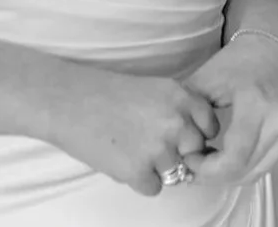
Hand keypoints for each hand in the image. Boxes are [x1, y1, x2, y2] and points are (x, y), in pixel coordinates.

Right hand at [44, 69, 219, 196]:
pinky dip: (137, 179)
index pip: (210, 125)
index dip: (197, 133)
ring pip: (175, 173)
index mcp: (178, 95)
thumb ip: (177, 111)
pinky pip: (153, 188)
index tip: (181, 133)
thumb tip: (198, 143)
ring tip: (128, 145)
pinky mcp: (139, 171)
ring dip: (156, 167)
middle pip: (196, 152)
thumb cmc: (104, 93)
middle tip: (149, 141)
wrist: (67, 100)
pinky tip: (119, 157)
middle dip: (179, 152)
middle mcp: (175, 121)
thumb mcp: (151, 89)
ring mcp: (159, 148)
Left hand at [182, 34, 277, 187]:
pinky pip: (272, 164)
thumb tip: (175, 139)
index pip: (235, 157)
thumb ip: (189, 108)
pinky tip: (233, 153)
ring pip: (260, 171)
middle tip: (196, 166)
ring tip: (212, 159)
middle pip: (247, 170)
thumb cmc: (241, 59)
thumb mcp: (208, 77)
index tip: (190, 161)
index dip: (209, 169)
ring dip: (233, 173)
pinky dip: (250, 164)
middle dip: (217, 175)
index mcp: (259, 105)